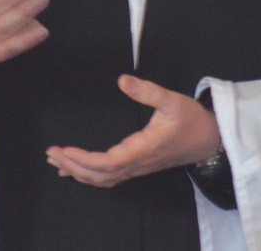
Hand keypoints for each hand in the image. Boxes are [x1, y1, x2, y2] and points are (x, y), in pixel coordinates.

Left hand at [45, 75, 220, 187]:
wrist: (209, 140)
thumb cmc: (191, 119)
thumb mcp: (172, 100)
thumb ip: (147, 91)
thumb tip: (123, 80)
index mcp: (142, 149)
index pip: (107, 162)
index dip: (83, 160)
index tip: (64, 150)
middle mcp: (137, 164)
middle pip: (100, 175)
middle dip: (73, 167)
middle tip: (50, 154)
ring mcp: (137, 168)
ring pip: (104, 180)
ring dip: (78, 173)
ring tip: (56, 162)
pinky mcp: (138, 167)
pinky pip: (110, 178)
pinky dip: (89, 176)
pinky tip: (74, 172)